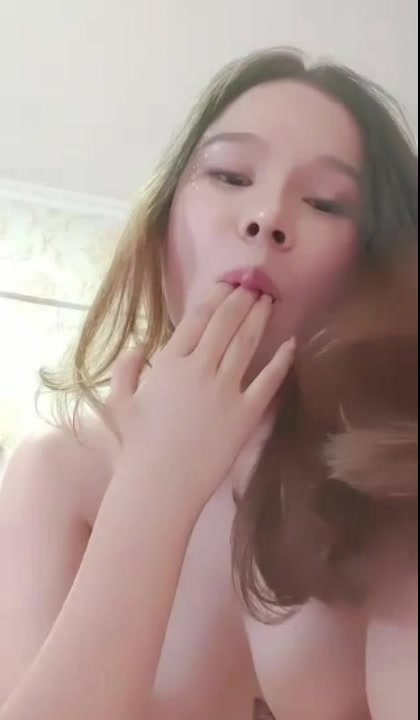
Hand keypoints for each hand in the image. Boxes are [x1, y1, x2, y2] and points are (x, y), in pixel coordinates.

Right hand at [108, 284, 294, 507]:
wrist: (160, 484)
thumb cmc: (137, 445)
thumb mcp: (120, 402)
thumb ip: (126, 370)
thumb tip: (139, 348)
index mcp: (169, 363)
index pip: (197, 320)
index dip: (215, 298)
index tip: (227, 285)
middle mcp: (199, 369)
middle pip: (226, 324)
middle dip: (241, 300)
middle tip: (254, 286)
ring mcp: (225, 390)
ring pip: (247, 344)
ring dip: (259, 319)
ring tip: (269, 302)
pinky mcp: (246, 413)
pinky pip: (268, 381)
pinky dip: (281, 360)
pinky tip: (291, 343)